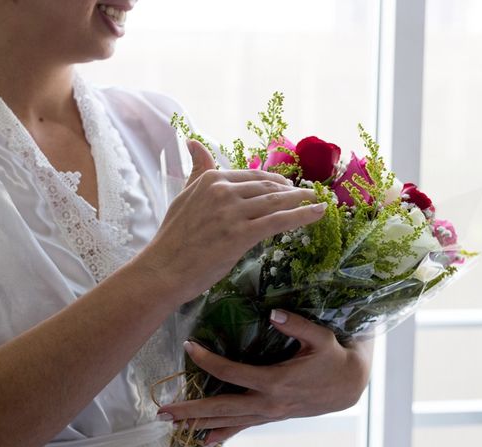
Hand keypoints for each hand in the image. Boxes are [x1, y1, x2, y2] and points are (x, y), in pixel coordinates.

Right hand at [143, 141, 326, 305]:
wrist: (163, 270)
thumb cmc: (173, 238)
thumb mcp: (183, 196)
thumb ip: (197, 170)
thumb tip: (193, 141)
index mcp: (211, 179)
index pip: (251, 176)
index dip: (273, 181)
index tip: (286, 186)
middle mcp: (223, 190)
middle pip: (267, 187)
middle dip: (291, 190)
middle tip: (305, 194)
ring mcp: (233, 212)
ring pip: (276, 201)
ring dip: (302, 200)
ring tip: (318, 201)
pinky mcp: (241, 234)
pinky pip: (279, 221)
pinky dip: (303, 215)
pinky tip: (318, 212)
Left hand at [156, 310, 373, 446]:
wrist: (349, 386)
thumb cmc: (333, 358)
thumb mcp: (320, 338)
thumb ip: (297, 325)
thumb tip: (273, 314)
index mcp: (275, 380)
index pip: (231, 372)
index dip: (207, 360)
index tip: (189, 346)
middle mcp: (268, 402)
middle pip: (222, 408)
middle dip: (191, 410)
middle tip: (164, 410)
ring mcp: (269, 413)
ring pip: (229, 421)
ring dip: (200, 423)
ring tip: (174, 425)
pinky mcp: (272, 416)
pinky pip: (243, 427)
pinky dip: (223, 434)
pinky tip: (205, 440)